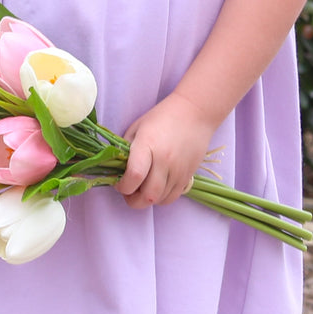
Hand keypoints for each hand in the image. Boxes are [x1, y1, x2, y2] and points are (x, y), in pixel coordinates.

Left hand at [116, 93, 216, 208]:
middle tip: (128, 192)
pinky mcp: (188, 176)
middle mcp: (164, 160)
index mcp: (148, 144)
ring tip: (141, 189)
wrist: (195, 113)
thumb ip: (126, 150)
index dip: (122, 186)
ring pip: (159, 200)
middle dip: (133, 200)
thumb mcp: (138, 127)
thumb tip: (117, 170)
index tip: (118, 183)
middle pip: (147, 196)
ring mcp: (178, 170)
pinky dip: (160, 199)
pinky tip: (155, 188)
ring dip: (146, 200)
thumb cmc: (162, 117)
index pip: (134, 176)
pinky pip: (172, 198)